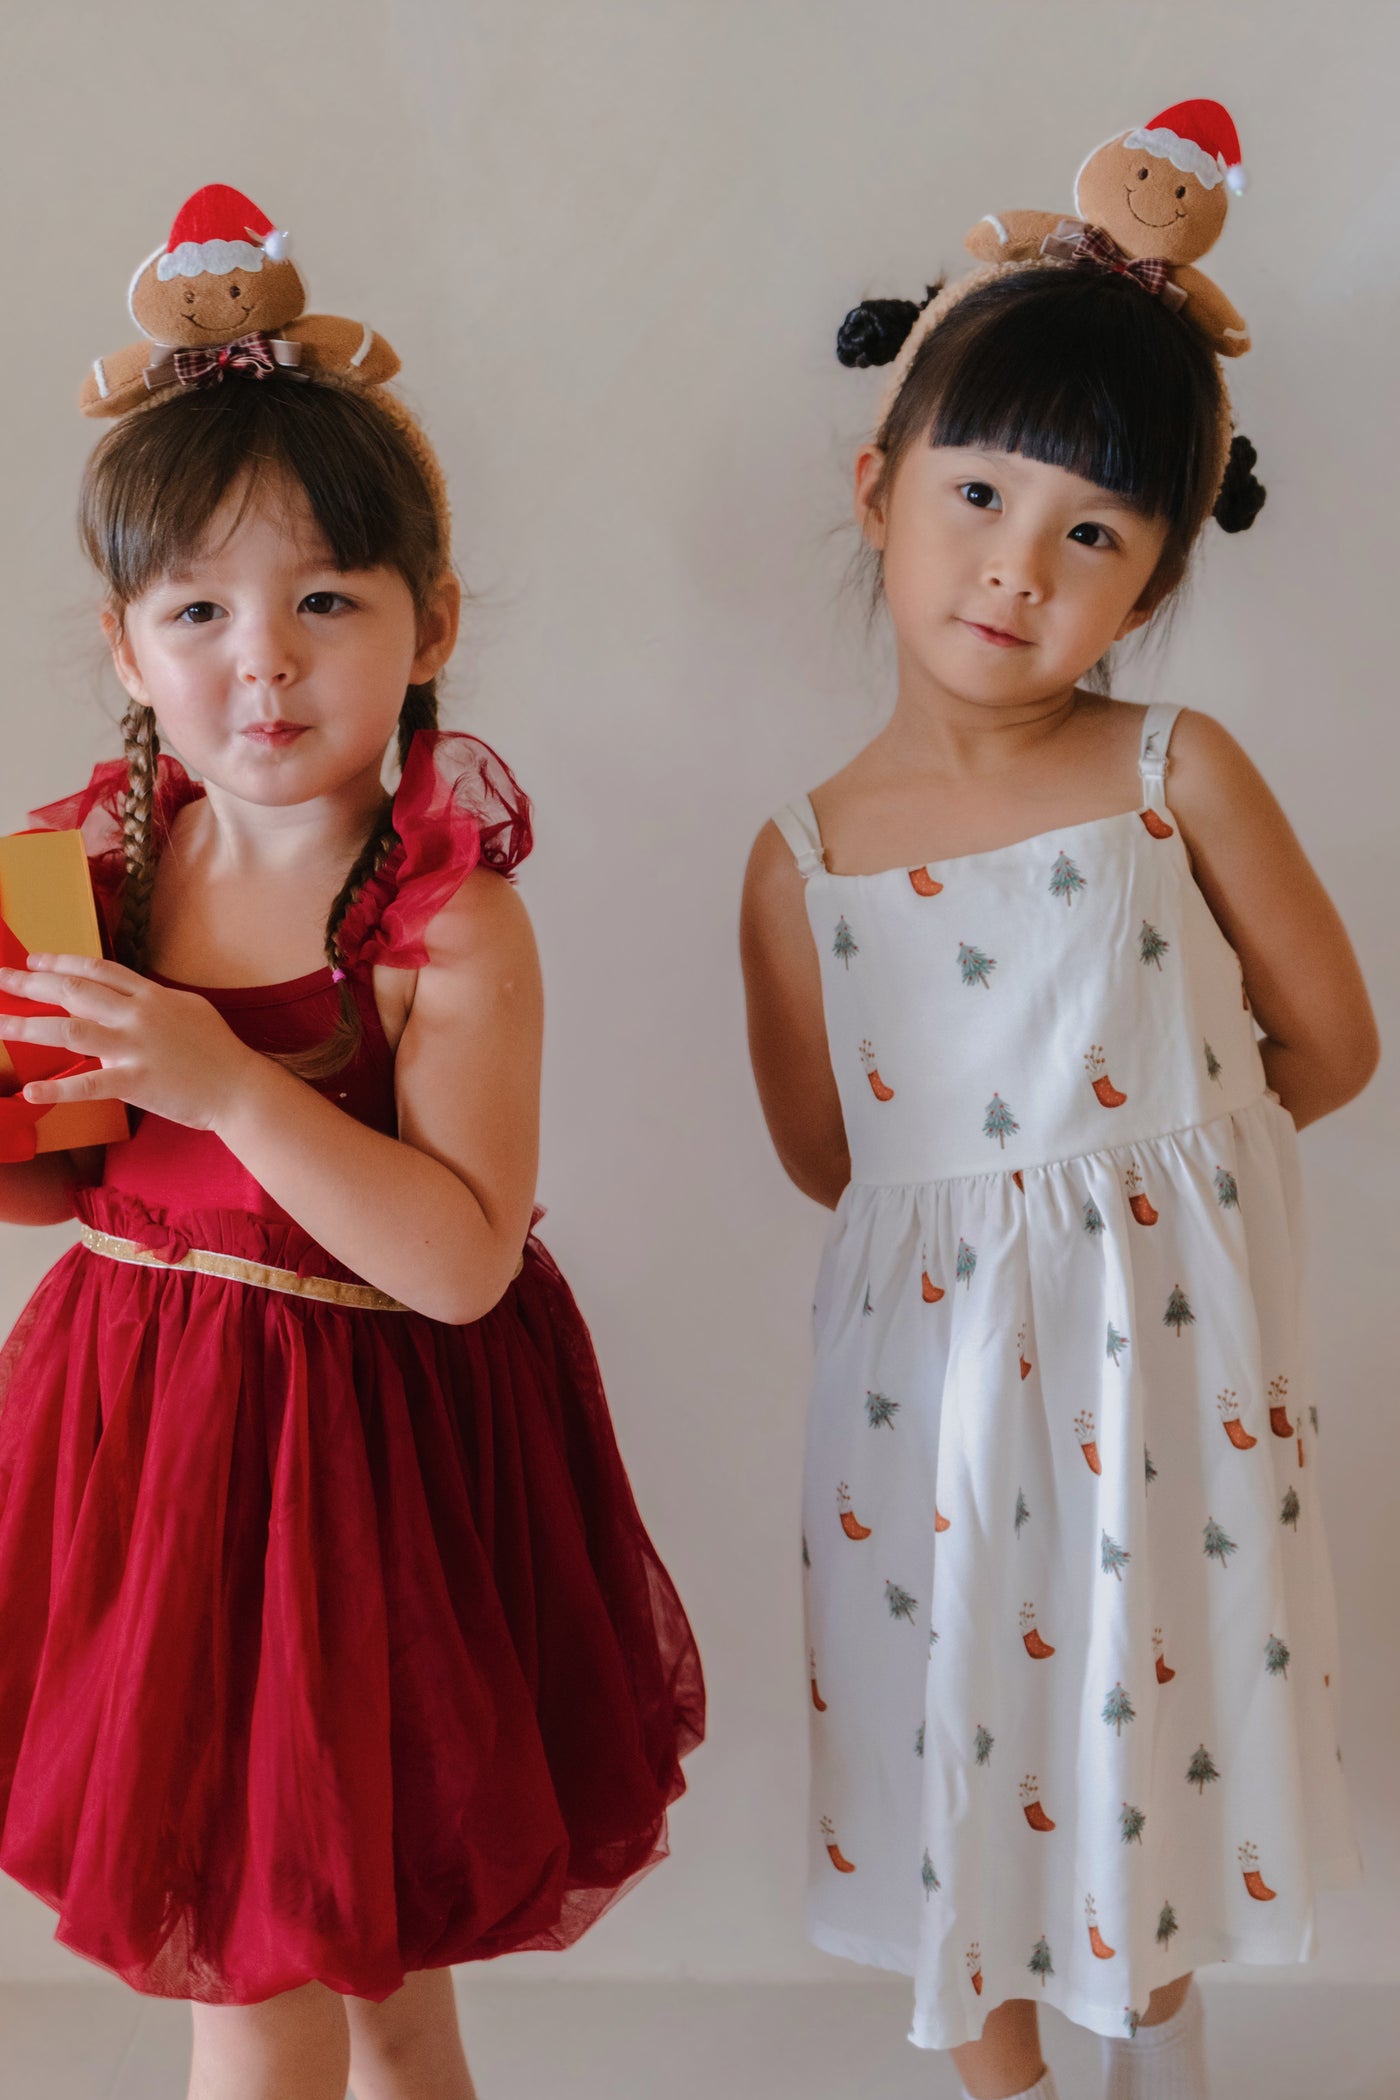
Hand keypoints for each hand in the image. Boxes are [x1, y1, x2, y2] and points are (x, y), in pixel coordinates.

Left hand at [0, 954, 261, 1130]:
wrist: (241, 1087)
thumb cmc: (219, 1051)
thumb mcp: (189, 1011)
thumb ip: (153, 1002)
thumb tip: (126, 999)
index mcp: (151, 996)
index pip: (98, 970)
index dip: (62, 962)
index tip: (33, 961)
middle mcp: (138, 1015)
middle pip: (75, 992)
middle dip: (32, 984)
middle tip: (0, 977)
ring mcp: (136, 1048)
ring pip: (72, 1030)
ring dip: (29, 1027)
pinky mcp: (136, 1082)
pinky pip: (90, 1085)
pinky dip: (59, 1089)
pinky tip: (31, 1091)